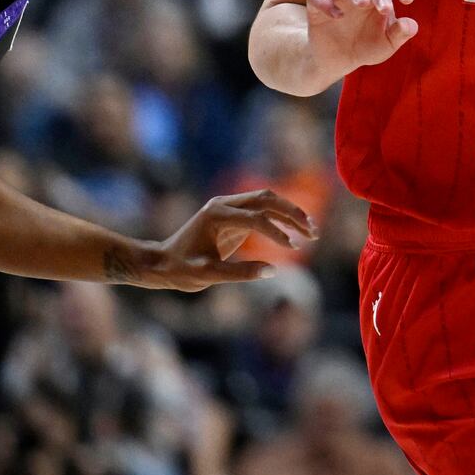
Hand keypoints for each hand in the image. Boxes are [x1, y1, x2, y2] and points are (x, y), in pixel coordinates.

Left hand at [138, 190, 317, 291]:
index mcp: (217, 215)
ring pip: (267, 201)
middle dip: (293, 213)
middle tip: (313, 231)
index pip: (256, 217)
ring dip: (290, 213)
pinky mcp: (233, 216)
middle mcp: (223, 205)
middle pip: (267, 198)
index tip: (293, 249)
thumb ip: (240, 273)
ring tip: (311, 232)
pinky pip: (262, 211)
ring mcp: (228, 207)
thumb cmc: (181, 270)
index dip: (277, 232)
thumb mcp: (208, 275)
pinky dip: (281, 219)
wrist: (161, 263)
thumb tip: (273, 270)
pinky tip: (295, 234)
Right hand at [306, 0, 417, 77]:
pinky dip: (324, 3)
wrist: (339, 61)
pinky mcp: (316, 10)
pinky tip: (336, 16)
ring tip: (363, 4)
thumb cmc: (366, 46)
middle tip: (385, 9)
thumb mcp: (387, 45)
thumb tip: (412, 25)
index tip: (408, 0)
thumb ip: (400, 34)